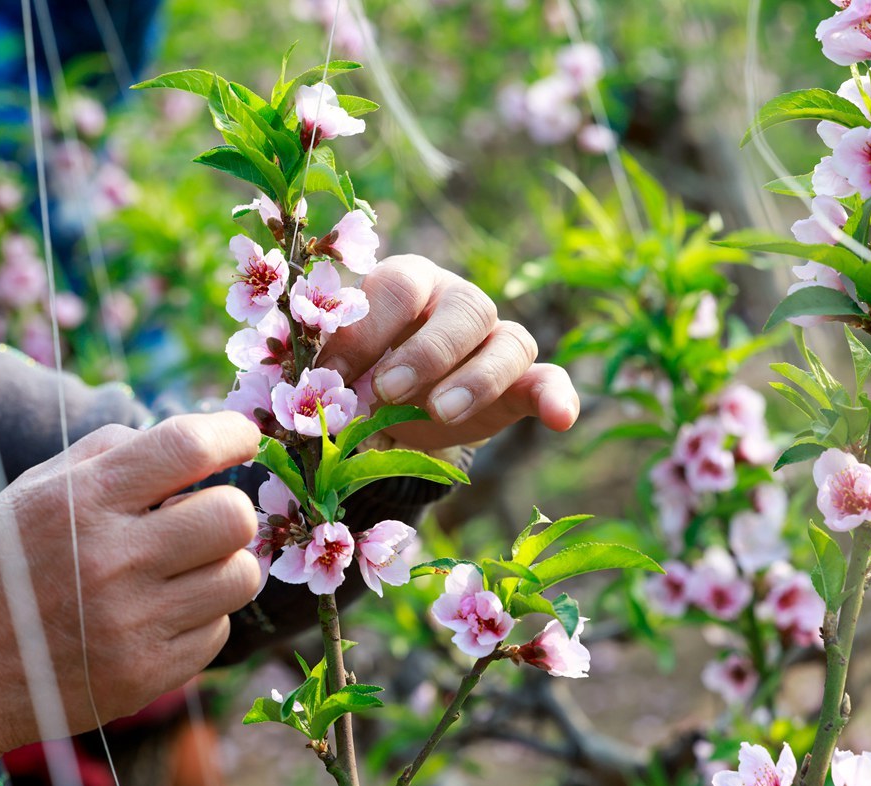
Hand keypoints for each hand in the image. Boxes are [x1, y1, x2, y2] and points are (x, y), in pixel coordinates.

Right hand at [0, 412, 261, 785]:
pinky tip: (159, 613)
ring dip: (224, 564)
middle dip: (230, 507)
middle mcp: (111, 560)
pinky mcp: (145, 677)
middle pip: (233, 516)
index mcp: (80, 502)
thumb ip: (108, 454)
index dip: (231, 433)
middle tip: (206, 515)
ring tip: (185, 567)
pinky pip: (218, 631)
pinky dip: (201, 616)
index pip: (187, 448)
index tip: (243, 436)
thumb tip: (192, 439)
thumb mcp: (30, 492)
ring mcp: (131, 624)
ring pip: (240, 575)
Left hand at [317, 255, 579, 451]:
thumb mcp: (338, 368)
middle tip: (386, 393)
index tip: (333, 375)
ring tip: (441, 415)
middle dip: (424, 353)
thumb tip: (310, 385)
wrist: (391, 411)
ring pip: (510, 342)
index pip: (398, 287)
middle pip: (464, 309)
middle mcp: (457, 301)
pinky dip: (557, 396)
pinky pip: (548, 379)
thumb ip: (328, 368)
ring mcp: (496, 338)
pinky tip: (560, 418)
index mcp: (407, 283)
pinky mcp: (522, 380)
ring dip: (477, 379)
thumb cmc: (360, 373)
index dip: (368, 329)